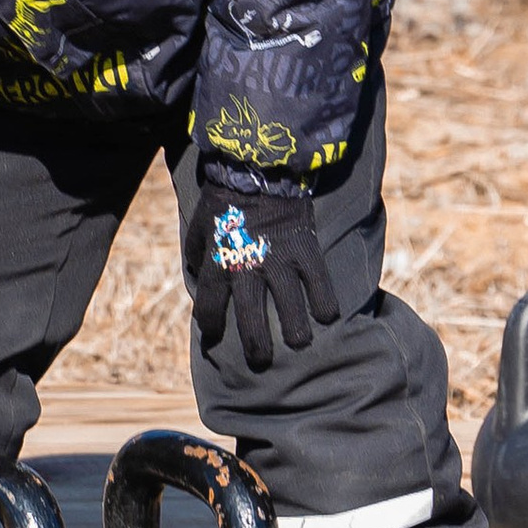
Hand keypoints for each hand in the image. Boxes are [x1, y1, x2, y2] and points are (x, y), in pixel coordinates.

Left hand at [185, 158, 340, 373]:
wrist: (258, 166)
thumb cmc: (225, 199)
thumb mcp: (200, 225)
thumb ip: (199, 254)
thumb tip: (200, 278)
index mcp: (218, 260)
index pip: (210, 306)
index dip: (210, 326)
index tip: (213, 337)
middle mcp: (248, 265)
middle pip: (251, 317)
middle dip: (256, 345)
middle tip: (261, 361)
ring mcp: (279, 258)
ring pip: (289, 307)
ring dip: (295, 331)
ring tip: (299, 342)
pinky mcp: (304, 249)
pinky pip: (319, 283)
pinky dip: (324, 302)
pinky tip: (327, 315)